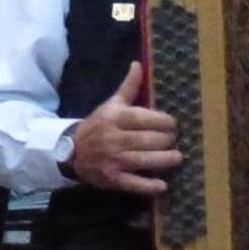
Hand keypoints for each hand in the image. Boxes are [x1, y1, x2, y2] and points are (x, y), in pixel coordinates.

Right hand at [68, 61, 182, 195]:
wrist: (71, 151)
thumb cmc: (98, 125)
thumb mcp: (111, 105)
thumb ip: (128, 87)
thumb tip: (139, 64)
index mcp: (114, 118)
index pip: (143, 118)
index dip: (162, 121)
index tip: (173, 124)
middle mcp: (113, 139)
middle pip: (146, 140)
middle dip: (165, 140)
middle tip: (174, 140)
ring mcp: (112, 160)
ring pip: (143, 160)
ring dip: (164, 160)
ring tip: (177, 157)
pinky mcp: (112, 179)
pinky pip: (133, 183)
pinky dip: (148, 185)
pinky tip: (162, 185)